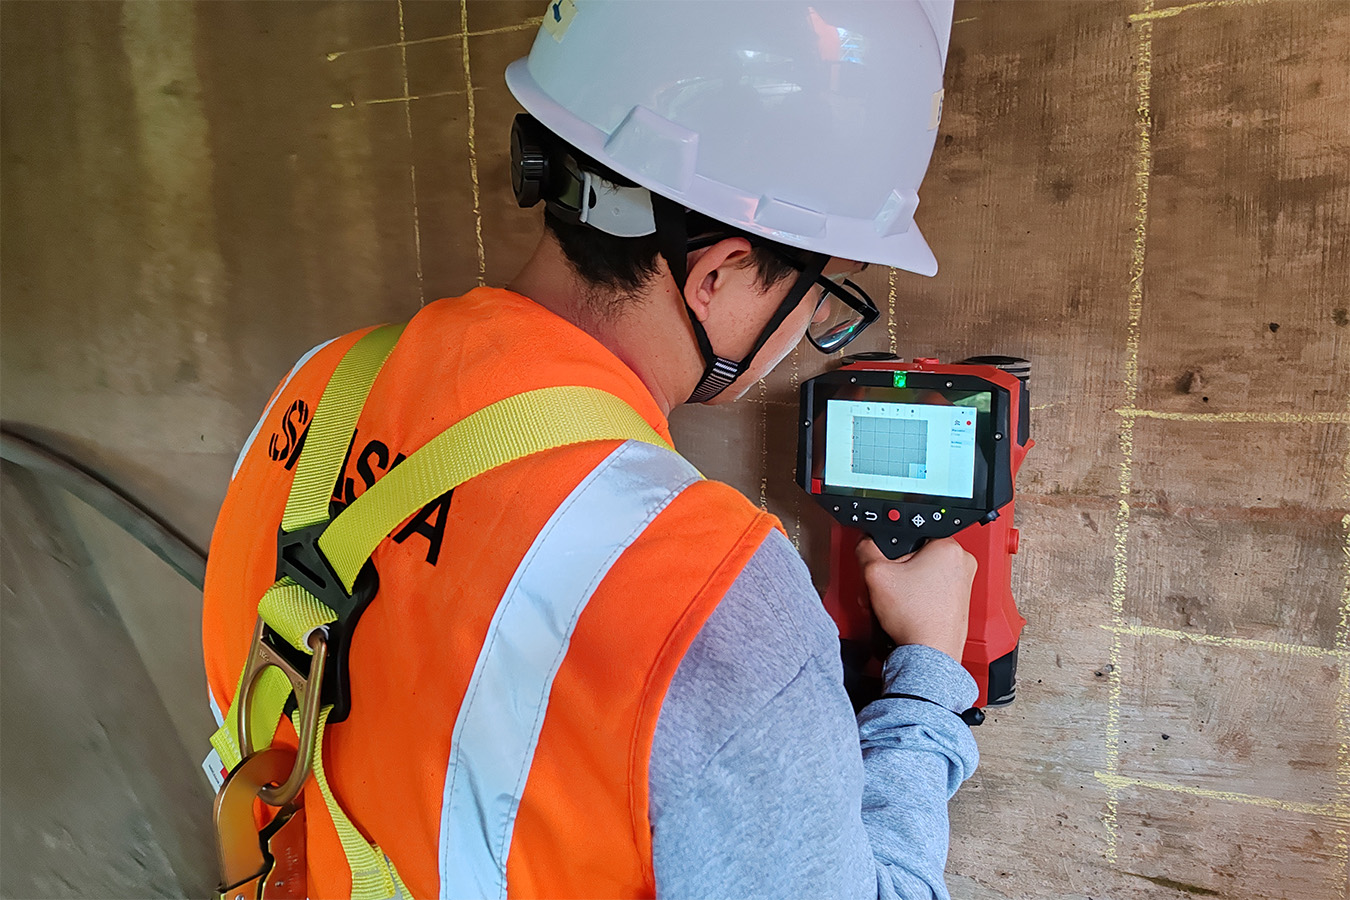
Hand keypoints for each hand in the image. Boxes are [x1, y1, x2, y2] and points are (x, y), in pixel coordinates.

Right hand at [856, 537, 975, 661]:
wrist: (928, 654)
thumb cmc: (915, 619)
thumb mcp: (876, 574)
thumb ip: (866, 549)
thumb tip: (866, 542)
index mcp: (948, 546)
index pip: (912, 532)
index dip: (892, 549)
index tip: (886, 563)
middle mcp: (962, 561)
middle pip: (916, 553)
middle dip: (896, 569)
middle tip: (888, 585)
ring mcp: (964, 583)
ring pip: (922, 572)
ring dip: (903, 584)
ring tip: (896, 600)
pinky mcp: (960, 600)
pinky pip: (932, 589)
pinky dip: (916, 596)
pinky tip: (906, 609)